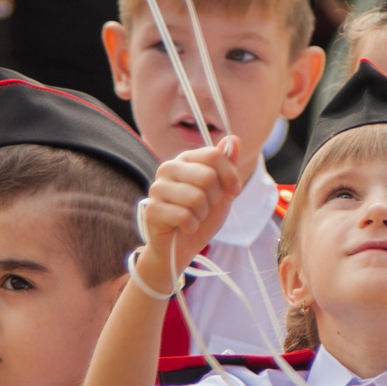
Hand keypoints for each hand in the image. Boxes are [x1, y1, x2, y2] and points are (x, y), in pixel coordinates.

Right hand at [144, 141, 240, 275]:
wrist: (181, 246)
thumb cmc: (201, 216)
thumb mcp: (222, 191)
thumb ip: (227, 166)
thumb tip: (233, 139)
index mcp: (185, 159)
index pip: (214, 155)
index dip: (231, 176)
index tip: (234, 191)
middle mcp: (168, 168)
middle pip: (207, 176)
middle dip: (215, 198)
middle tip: (206, 207)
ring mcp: (157, 188)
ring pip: (197, 198)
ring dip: (202, 214)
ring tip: (194, 217)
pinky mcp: (152, 210)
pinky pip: (185, 216)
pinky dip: (192, 226)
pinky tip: (184, 227)